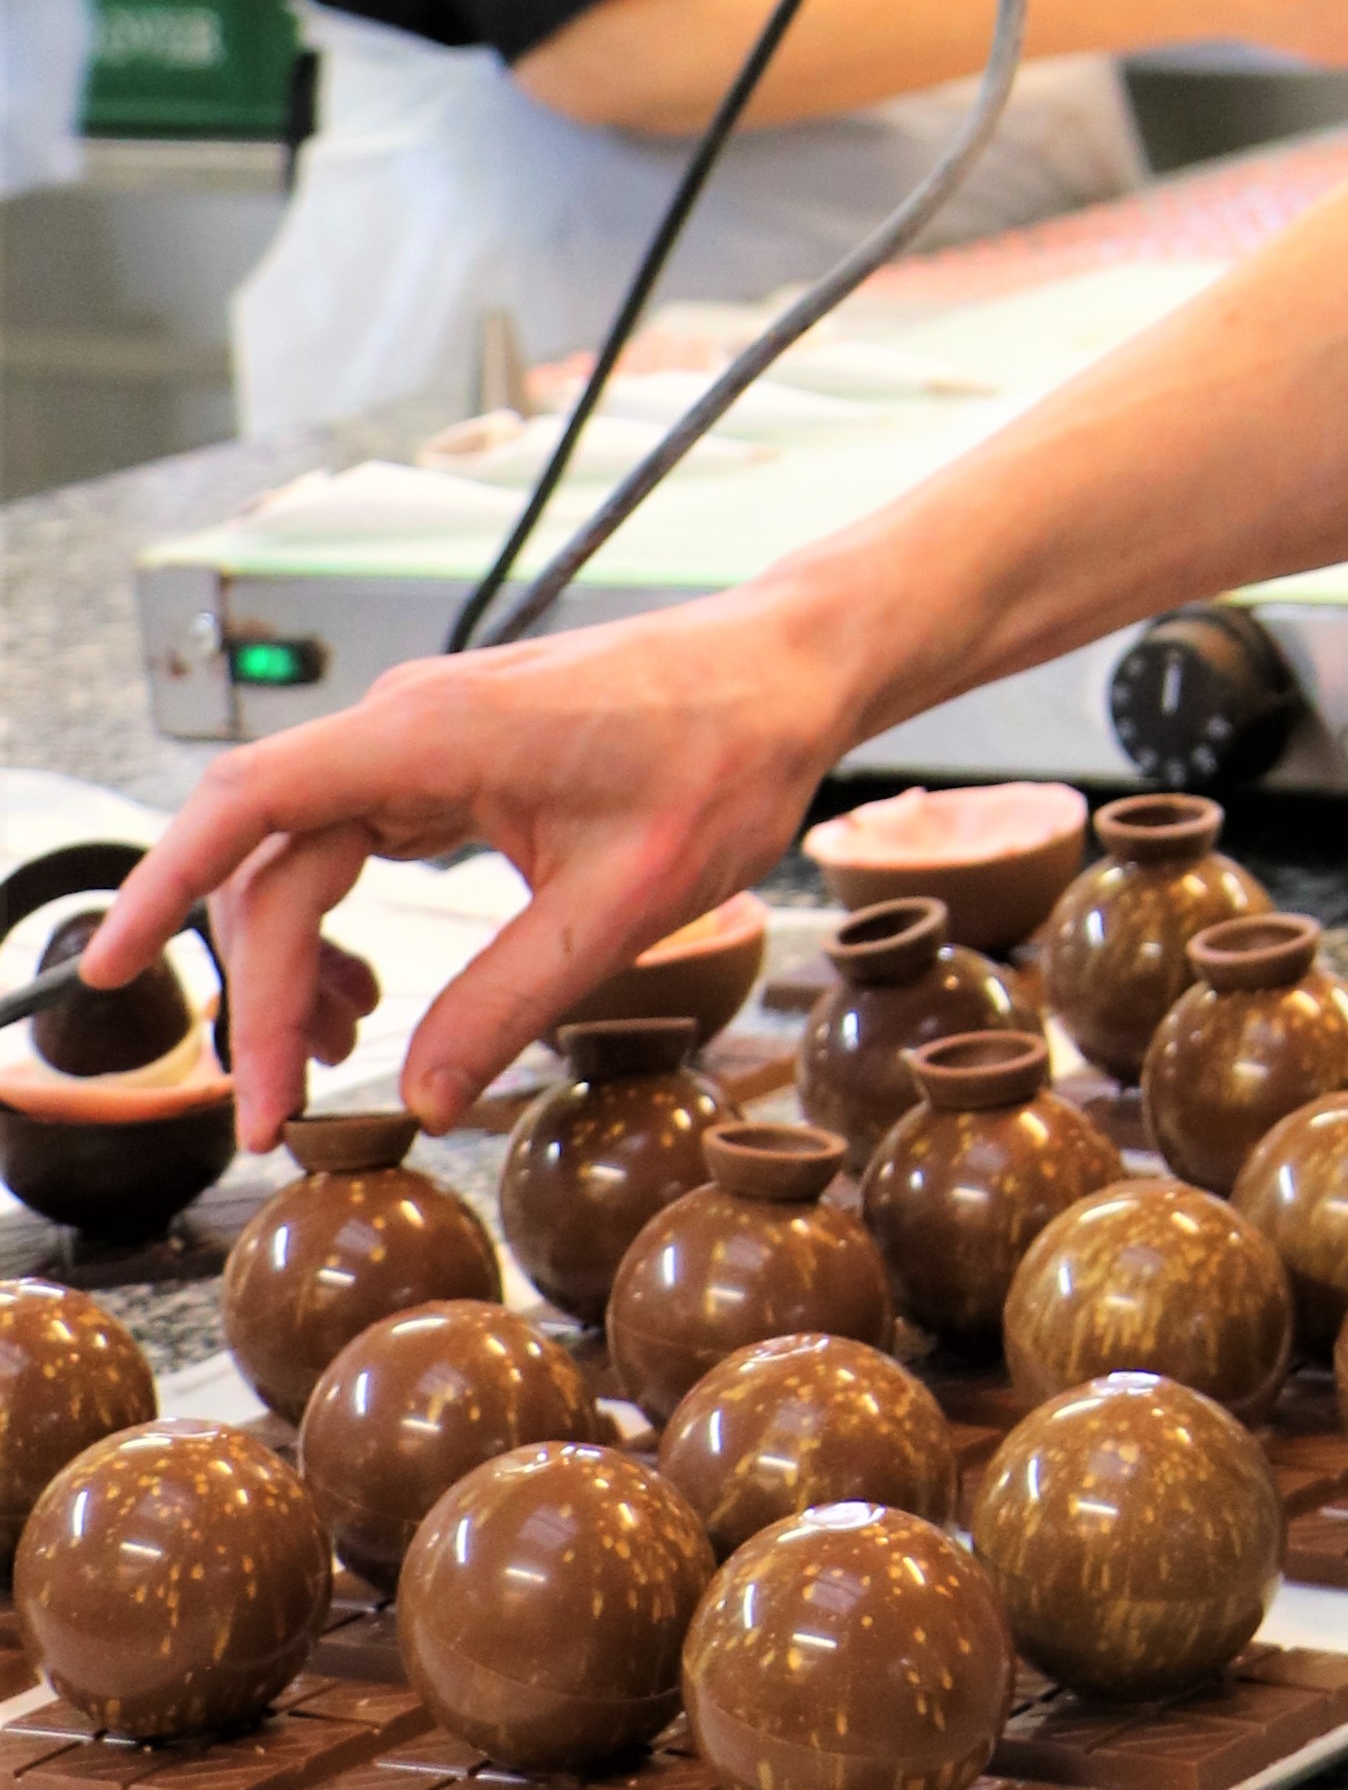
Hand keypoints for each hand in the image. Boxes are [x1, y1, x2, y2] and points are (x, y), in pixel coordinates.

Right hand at [71, 587, 853, 1142]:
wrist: (789, 673)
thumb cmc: (727, 756)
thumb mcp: (627, 901)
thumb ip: (514, 998)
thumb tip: (419, 1099)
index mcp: (431, 735)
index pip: (248, 803)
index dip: (164, 886)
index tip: (116, 978)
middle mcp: (408, 726)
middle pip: (273, 862)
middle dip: (261, 993)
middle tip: (272, 1116)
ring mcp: (426, 740)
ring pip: (305, 858)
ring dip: (296, 965)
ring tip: (324, 1069)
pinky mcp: (452, 761)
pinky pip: (355, 845)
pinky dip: (340, 927)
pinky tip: (367, 1004)